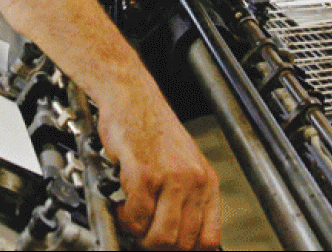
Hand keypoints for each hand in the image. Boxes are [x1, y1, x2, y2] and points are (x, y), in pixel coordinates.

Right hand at [96, 77, 221, 249]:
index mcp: (207, 181)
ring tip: (132, 222)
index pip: (210, 239)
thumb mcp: (183, 162)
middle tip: (143, 237)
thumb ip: (186, 196)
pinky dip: (125, 218)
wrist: (131, 96)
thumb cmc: (151, 126)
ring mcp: (170, 178)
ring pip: (161, 237)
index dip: (188, 251)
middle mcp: (193, 181)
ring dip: (141, 236)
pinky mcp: (144, 173)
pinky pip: (136, 216)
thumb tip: (180, 235)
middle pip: (182, 243)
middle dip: (157, 246)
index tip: (171, 250)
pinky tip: (122, 205)